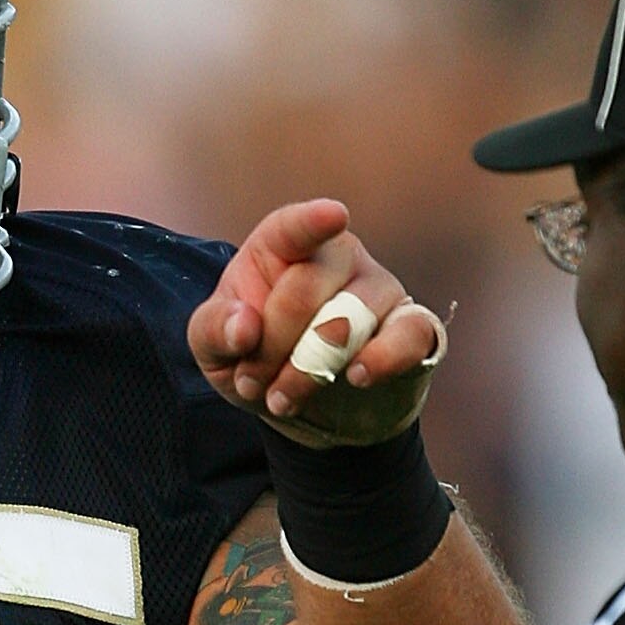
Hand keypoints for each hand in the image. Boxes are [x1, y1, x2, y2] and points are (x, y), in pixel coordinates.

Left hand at [188, 198, 440, 431]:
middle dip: (271, 347)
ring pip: (348, 320)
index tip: (333, 216)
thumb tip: (243, 327)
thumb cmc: (257, 360)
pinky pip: (408, 336)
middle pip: (304, 290)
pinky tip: (358, 378)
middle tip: (253, 383)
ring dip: (308, 371)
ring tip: (281, 399)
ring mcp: (378, 290)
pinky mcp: (410, 328)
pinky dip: (382, 359)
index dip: (312, 223)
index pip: (294, 228)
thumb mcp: (214, 350)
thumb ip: (215, 331)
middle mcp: (338, 257)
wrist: (305, 408)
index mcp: (285, 247)